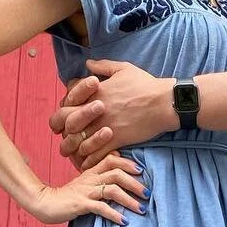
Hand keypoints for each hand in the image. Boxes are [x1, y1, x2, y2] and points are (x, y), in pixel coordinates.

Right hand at [29, 153, 147, 225]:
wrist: (44, 203)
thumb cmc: (67, 196)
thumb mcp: (84, 183)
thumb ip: (99, 175)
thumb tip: (116, 165)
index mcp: (91, 172)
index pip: (111, 160)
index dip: (127, 163)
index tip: (142, 170)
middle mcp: (89, 179)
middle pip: (116, 174)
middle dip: (134, 183)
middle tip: (148, 193)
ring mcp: (85, 191)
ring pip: (111, 190)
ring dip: (129, 200)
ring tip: (141, 209)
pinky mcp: (80, 205)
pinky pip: (100, 208)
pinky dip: (114, 214)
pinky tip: (124, 221)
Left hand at [49, 59, 171, 166]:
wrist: (164, 101)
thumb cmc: (146, 84)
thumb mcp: (123, 68)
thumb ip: (102, 66)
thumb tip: (87, 63)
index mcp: (93, 91)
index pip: (66, 101)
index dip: (63, 111)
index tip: (66, 119)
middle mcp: (95, 108)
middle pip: (66, 122)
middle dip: (62, 132)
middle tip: (65, 140)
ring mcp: (104, 124)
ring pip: (78, 141)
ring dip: (74, 150)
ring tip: (74, 156)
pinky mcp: (116, 139)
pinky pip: (96, 153)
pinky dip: (90, 160)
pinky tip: (88, 164)